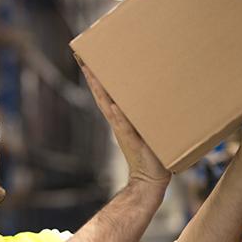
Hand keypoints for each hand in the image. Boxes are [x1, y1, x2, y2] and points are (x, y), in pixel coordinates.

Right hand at [82, 65, 170, 188]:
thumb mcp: (149, 129)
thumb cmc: (153, 155)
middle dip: (93, 79)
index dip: (97, 80)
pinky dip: (119, 116)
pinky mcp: (134, 142)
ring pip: (108, 108)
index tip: (89, 63)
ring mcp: (123, 132)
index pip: (105, 96)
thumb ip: (147, 115)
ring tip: (93, 75)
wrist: (150, 180)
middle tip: (85, 61)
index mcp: (121, 120)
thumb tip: (157, 94)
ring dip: (100, 92)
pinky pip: (125, 127)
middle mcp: (118, 124)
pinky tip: (114, 105)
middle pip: (102, 98)